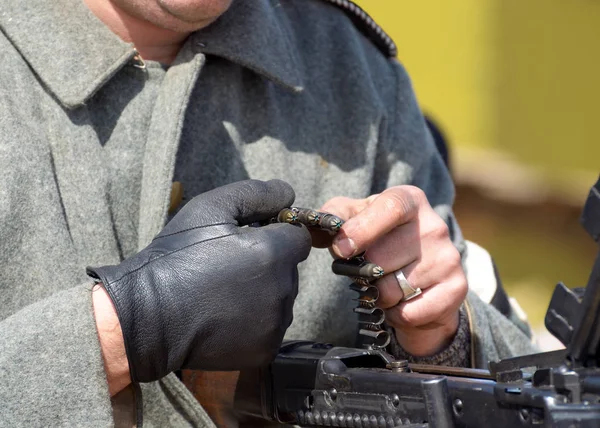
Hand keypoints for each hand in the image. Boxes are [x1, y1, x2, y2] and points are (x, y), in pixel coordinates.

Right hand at [88, 179, 310, 382]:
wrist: (148, 316)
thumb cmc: (178, 256)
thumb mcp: (210, 208)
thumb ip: (257, 193)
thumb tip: (289, 193)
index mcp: (275, 253)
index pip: (298, 237)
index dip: (276, 234)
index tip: (247, 240)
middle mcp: (283, 290)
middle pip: (290, 269)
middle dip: (268, 264)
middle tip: (228, 267)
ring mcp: (276, 324)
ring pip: (282, 299)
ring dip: (264, 293)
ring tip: (224, 293)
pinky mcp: (265, 350)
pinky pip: (272, 328)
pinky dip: (256, 323)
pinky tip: (226, 317)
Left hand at [320, 186, 466, 356]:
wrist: (422, 278)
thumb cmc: (382, 241)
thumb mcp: (358, 219)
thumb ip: (335, 216)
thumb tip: (316, 227)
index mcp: (410, 200)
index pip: (391, 207)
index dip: (363, 229)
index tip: (340, 249)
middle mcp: (434, 226)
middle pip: (382, 256)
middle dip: (363, 271)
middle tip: (367, 271)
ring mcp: (448, 258)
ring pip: (393, 288)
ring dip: (379, 295)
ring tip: (386, 285)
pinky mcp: (456, 289)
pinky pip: (409, 312)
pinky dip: (396, 314)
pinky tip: (402, 302)